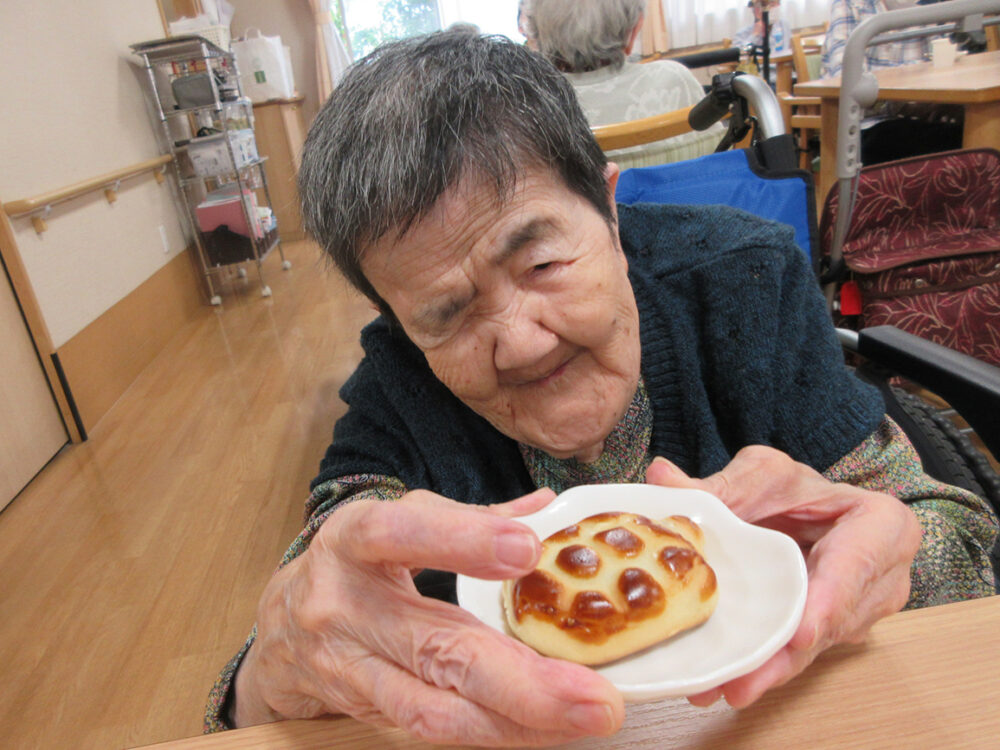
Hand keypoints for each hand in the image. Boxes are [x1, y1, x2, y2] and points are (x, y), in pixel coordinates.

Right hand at [232, 488, 624, 745]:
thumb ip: (469, 517)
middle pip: (433, 647)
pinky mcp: (363, 710)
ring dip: (515, 721)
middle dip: (521, 679)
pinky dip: (492, 731)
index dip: (461, 540)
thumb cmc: (354, 561)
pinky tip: (542, 729)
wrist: (280, 624)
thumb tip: (545, 508)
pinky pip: (431, 729)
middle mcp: (344, 605)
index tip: (526, 549)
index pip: (401, 532)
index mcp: (355, 537)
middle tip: (595, 694)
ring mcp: (349, 667)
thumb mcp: (398, 519)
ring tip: (584, 718)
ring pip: (434, 706)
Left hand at [645, 447, 920, 708]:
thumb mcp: (764, 476)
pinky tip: (725, 685)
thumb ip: (721, 486)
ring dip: (769, 671)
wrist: (808, 508)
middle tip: (743, 680)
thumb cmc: (796, 489)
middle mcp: (881, 579)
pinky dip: (762, 668)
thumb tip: (662, 477)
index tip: (800, 634)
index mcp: (881, 526)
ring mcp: (857, 613)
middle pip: (832, 622)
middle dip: (785, 654)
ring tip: (725, 688)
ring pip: (813, 648)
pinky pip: (796, 654)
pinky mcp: (829, 635)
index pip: (858, 564)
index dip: (831, 600)